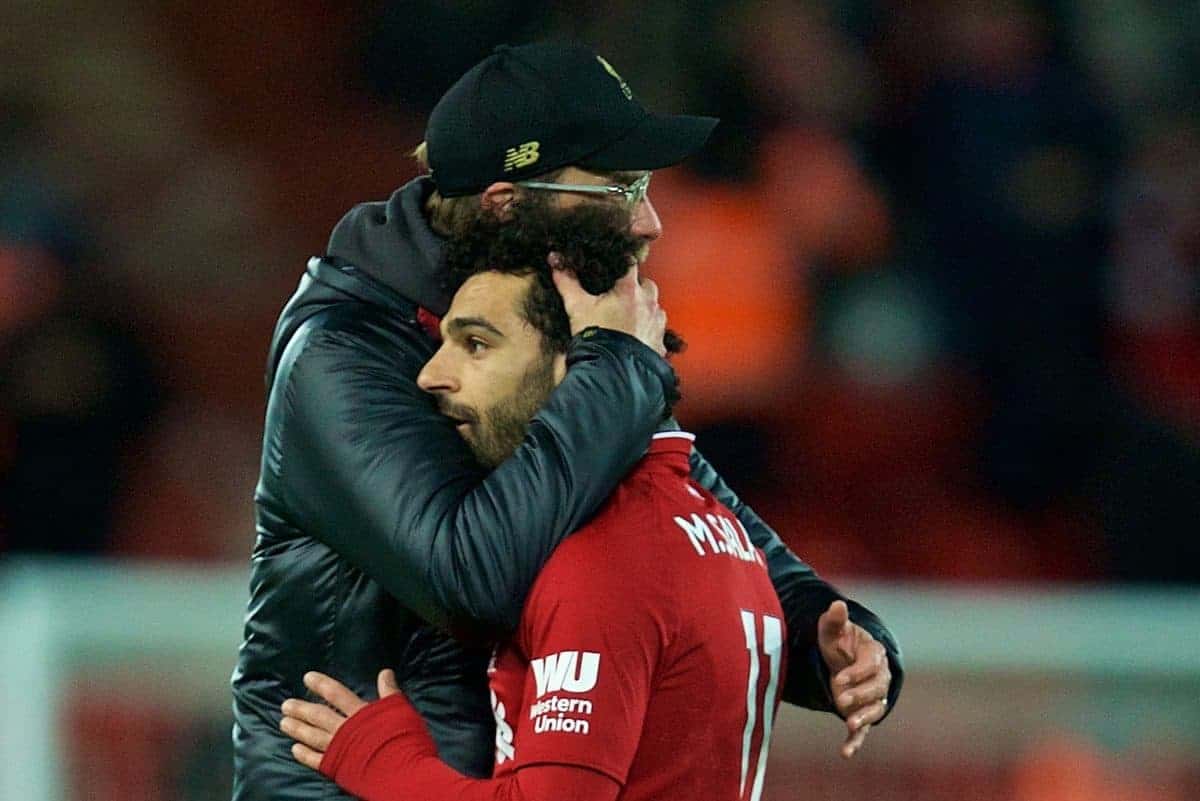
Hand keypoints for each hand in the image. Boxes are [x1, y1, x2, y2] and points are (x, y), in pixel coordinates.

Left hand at [280, 669, 400, 770]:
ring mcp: (339, 750)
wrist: (403, 773)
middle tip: (285, 705)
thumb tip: (385, 672)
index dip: (322, 685)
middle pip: (319, 716)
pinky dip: (304, 754)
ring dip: (297, 729)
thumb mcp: (402, 711)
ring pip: (313, 737)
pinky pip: (316, 760)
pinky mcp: (337, 768)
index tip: (307, 678)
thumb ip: (390, 692)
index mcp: (362, 714)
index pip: (338, 695)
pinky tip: (294, 749)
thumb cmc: (406, 741)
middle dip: (302, 709)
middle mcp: (346, 730)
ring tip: (283, 722)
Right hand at [550, 255, 666, 355]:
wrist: (611, 370)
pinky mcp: (659, 342)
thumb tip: (557, 264)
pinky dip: (649, 332)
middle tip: (619, 298)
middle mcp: (648, 303)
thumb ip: (568, 283)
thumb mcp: (577, 307)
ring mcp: (657, 323)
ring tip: (628, 319)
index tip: (614, 270)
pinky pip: (658, 332)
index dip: (621, 265)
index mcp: (629, 289)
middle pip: (646, 285)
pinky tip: (636, 338)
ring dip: (645, 310)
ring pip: (655, 308)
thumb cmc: (596, 336)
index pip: (630, 264)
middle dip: (636, 288)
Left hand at [817, 601, 891, 758]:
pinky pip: (863, 729)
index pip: (871, 666)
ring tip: (848, 724)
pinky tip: (846, 753)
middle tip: (841, 699)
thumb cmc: (838, 642)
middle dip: (860, 695)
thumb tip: (837, 605)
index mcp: (874, 655)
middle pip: (876, 689)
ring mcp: (873, 698)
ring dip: (863, 718)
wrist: (842, 660)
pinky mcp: (863, 714)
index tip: (839, 678)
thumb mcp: (832, 631)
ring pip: (875, 710)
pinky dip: (856, 741)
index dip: (856, 673)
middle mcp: (880, 678)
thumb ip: (835, 621)